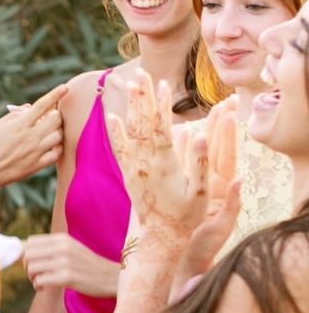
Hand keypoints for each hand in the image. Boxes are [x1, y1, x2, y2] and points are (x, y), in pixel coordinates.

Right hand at [0, 84, 67, 188]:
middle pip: (56, 119)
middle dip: (56, 116)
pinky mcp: (36, 165)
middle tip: (50, 119)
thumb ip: (14, 115)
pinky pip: (57, 154)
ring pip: (59, 136)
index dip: (55, 94)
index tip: (65, 88)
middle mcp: (30, 136)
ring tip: (49, 134)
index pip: (42, 105)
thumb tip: (29, 107)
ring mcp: (34, 151)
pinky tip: (52, 147)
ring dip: (57, 132)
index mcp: (19, 124)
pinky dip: (57, 148)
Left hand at [22, 233, 121, 298]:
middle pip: (28, 255)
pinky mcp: (67, 277)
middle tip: (36, 275)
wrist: (111, 277)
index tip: (34, 264)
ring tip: (40, 282)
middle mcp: (62, 247)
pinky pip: (40, 280)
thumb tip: (25, 249)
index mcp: (62, 239)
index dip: (27, 255)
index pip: (30, 242)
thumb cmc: (87, 265)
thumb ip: (52, 248)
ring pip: (31, 268)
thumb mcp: (71, 249)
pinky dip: (38, 286)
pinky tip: (44, 288)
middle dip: (27, 267)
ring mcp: (65, 262)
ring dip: (32, 278)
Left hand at [104, 73, 215, 255]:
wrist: (160, 240)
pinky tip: (111, 116)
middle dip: (142, 98)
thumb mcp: (200, 193)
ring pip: (131, 132)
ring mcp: (135, 169)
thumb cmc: (186, 218)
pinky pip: (120, 150)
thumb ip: (198, 164)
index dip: (161, 106)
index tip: (161, 84)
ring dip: (130, 107)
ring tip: (130, 84)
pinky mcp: (129, 175)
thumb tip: (196, 136)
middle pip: (143, 124)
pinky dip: (115, 132)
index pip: (161, 129)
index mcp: (164, 165)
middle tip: (141, 73)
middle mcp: (145, 164)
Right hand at [173, 104, 241, 282]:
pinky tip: (182, 132)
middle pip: (217, 148)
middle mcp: (210, 185)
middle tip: (227, 100)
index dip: (228, 134)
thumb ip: (231, 206)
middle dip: (222, 124)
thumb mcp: (219, 229)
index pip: (226, 156)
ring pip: (201, 153)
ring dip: (205, 131)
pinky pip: (183, 164)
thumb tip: (240, 182)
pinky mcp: (183, 191)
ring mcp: (197, 187)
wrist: (184, 264)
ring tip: (208, 109)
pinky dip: (183, 148)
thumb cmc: (203, 250)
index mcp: (220, 190)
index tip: (229, 113)